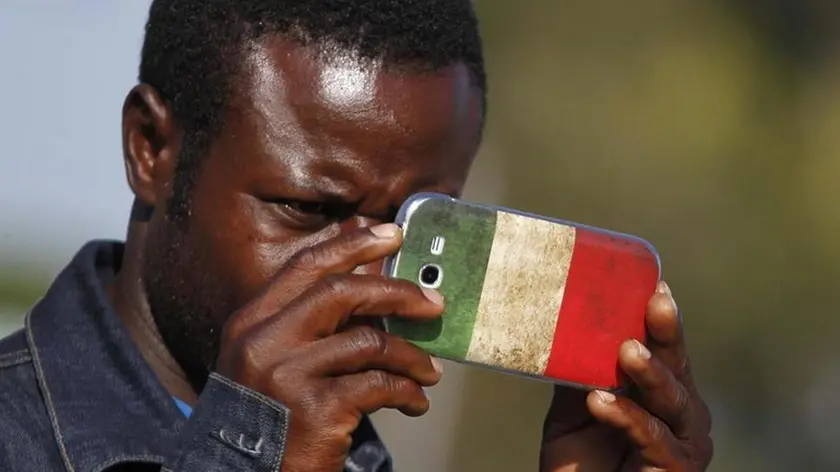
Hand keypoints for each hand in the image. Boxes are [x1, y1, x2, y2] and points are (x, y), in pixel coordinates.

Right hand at [215, 224, 444, 471]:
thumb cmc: (270, 417)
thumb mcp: (274, 361)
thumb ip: (311, 324)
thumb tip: (372, 284)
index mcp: (253, 322)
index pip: (307, 267)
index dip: (352, 246)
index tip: (391, 234)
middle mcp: (264, 342)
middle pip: (342, 292)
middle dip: (398, 293)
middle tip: (435, 304)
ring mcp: (288, 375)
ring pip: (371, 342)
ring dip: (412, 357)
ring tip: (430, 372)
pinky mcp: (317, 409)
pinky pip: (381, 385)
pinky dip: (408, 392)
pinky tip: (416, 402)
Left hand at [540, 281, 712, 471]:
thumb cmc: (582, 465)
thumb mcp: (573, 413)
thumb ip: (578, 375)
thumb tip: (565, 328)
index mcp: (663, 392)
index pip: (665, 348)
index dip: (662, 318)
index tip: (655, 284)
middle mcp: (682, 413)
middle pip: (678, 365)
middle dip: (666, 332)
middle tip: (656, 302)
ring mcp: (685, 442)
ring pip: (672, 398)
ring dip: (650, 371)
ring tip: (627, 350)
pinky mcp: (677, 468)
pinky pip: (652, 436)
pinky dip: (626, 415)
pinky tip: (600, 399)